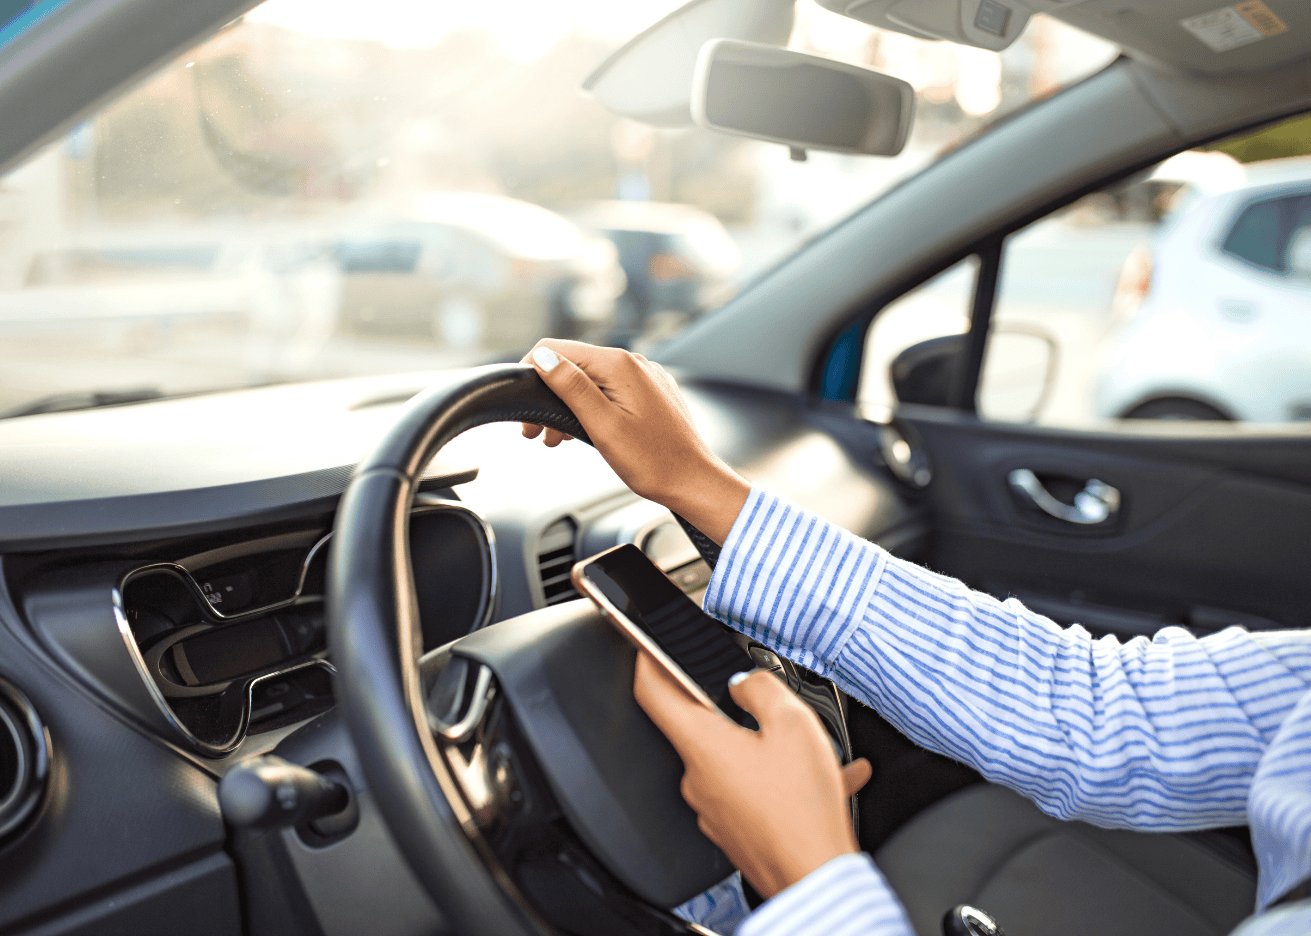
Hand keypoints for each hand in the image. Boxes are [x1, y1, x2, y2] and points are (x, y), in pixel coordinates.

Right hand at [522, 340, 749, 544]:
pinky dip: (590, 409)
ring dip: (567, 407)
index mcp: (619, 365)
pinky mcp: (650, 394)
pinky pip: (610, 391)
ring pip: (590, 381)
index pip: (557, 349)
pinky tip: (585, 434)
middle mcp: (634, 363)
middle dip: (548, 396)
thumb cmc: (654, 461)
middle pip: (573, 366)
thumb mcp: (603, 425)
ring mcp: (644, 378)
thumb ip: (572, 388)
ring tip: (558, 440)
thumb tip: (543, 358)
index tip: (525, 405)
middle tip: (536, 434)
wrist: (693, 481)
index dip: (532, 373)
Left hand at [633, 652, 871, 898]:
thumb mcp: (792, 722)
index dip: (648, 660)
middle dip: (731, 708)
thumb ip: (761, 688)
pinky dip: (781, 778)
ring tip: (808, 749)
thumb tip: (744, 682)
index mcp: (701, 745)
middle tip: (763, 701)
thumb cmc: (802, 809)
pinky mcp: (735, 829)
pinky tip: (823, 779)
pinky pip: (753, 789)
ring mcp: (714, 808)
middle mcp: (698, 778)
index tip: (650, 645)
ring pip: (733, 758)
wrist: (817, 878)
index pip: (653, 692)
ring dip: (765, 746)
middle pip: (699, 725)